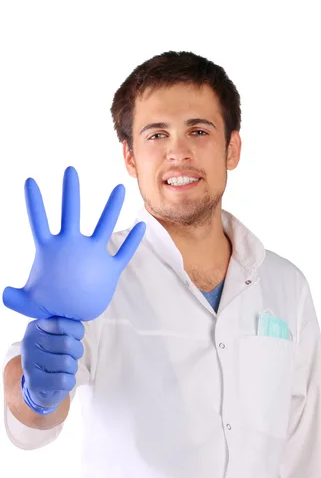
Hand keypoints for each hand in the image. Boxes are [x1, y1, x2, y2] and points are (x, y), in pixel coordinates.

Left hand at [2, 166, 145, 319]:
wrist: (69, 317)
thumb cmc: (46, 306)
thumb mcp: (28, 303)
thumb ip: (15, 299)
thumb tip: (6, 292)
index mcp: (50, 250)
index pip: (39, 222)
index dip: (33, 202)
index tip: (28, 181)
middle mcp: (72, 246)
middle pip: (71, 213)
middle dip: (70, 192)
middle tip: (69, 170)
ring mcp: (92, 255)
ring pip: (104, 226)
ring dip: (111, 208)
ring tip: (118, 188)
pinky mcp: (109, 270)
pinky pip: (123, 253)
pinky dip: (132, 242)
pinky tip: (141, 227)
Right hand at [21, 317, 84, 410]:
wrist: (39, 384)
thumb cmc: (55, 353)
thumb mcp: (59, 334)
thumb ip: (68, 323)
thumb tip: (81, 313)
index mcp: (36, 326)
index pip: (64, 323)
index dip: (76, 333)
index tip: (73, 338)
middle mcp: (29, 342)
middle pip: (68, 343)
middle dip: (76, 351)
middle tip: (71, 355)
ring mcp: (29, 363)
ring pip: (67, 363)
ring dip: (73, 367)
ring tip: (65, 368)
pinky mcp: (33, 383)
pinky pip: (64, 380)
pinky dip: (69, 381)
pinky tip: (62, 379)